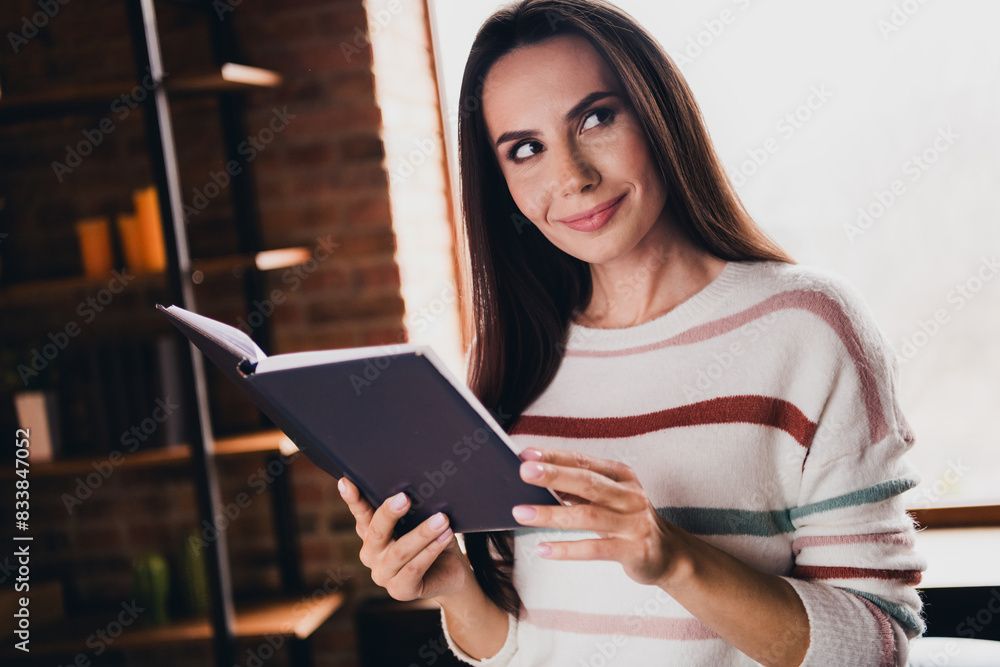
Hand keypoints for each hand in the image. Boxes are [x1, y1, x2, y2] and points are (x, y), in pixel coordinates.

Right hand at [338, 476, 468, 600]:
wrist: (451, 572)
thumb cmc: (434, 539)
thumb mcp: (422, 520)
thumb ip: (413, 510)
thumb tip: (415, 490)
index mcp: (371, 533)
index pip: (361, 513)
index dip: (353, 499)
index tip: (346, 481)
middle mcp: (371, 554)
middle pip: (377, 531)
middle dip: (390, 512)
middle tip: (405, 497)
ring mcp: (382, 575)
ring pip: (400, 551)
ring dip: (423, 533)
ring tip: (442, 519)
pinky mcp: (400, 591)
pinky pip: (414, 568)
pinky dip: (431, 551)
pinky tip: (444, 537)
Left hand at [511, 447, 683, 586]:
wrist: (668, 554)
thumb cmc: (627, 521)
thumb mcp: (609, 499)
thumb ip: (578, 490)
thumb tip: (534, 483)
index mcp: (621, 475)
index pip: (583, 461)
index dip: (554, 456)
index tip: (526, 454)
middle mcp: (629, 495)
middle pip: (587, 482)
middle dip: (554, 476)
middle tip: (523, 472)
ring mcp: (634, 523)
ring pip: (588, 516)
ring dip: (552, 514)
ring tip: (521, 513)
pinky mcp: (634, 550)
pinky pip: (595, 549)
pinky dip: (567, 549)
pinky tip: (543, 549)